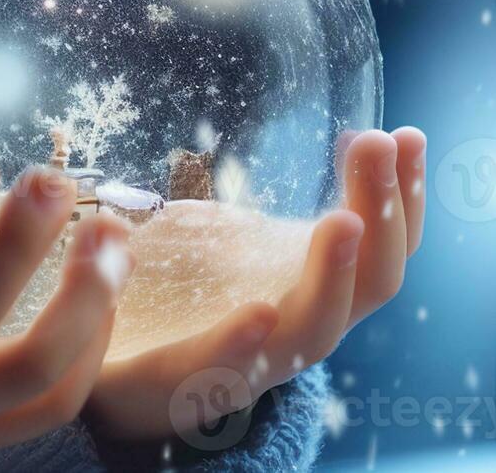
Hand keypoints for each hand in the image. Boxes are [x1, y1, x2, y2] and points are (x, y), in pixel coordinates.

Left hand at [84, 127, 426, 442]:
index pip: (380, 245)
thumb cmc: (177, 309)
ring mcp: (256, 364)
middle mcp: (300, 330)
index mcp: (314, 294)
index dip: (402, 197)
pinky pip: (225, 369)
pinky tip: (258, 311)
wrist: (114, 382)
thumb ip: (233, 216)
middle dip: (382, 213)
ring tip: (344, 222)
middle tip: (377, 144)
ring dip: (333, 274)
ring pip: (314, 331)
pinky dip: (243, 341)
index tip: (406, 135)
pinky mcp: (191, 384)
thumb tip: (240, 157)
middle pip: (371, 283)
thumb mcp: (209, 246)